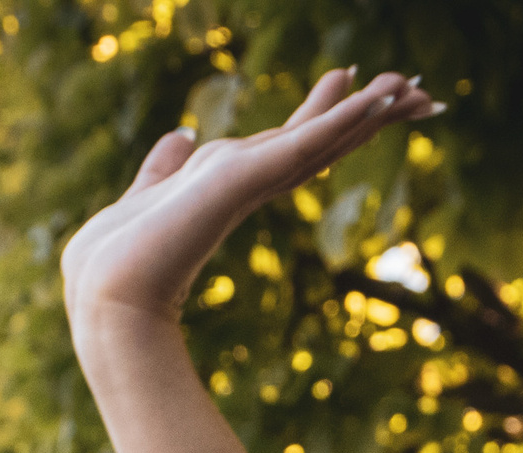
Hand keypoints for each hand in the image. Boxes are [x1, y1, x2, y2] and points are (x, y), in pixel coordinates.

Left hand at [60, 67, 437, 338]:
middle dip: (366, 114)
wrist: (105, 299)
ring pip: (321, 138)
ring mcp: (248, 181)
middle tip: (417, 89)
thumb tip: (180, 136)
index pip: (288, 144)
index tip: (353, 82)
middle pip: (319, 141)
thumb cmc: (112, 264)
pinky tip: (375, 97)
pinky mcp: (243, 179)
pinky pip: (304, 143)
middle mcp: (245, 182)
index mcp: (227, 186)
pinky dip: (341, 119)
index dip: (325, 116)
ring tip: (412, 87)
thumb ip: (165, 168)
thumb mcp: (142, 196)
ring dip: (368, 111)